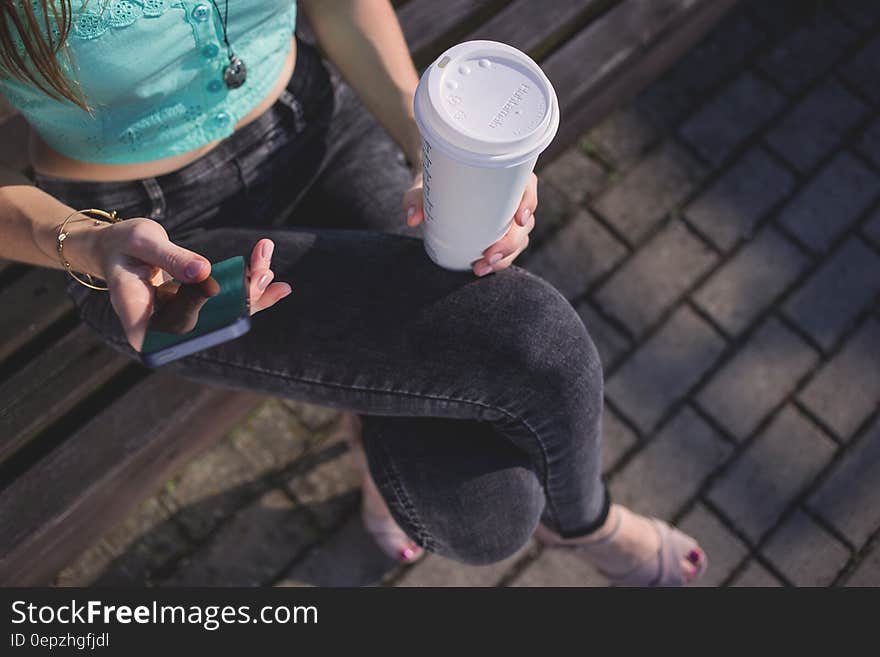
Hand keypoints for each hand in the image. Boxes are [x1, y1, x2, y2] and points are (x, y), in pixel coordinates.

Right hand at [67, 217, 291, 350]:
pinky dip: (246, 285)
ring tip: (266, 258)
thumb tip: (204, 272)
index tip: (240, 303)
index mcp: (140, 317)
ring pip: (224, 314)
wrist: (117, 247)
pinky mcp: (195, 307)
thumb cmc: (122, 244)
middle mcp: (164, 326)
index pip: (178, 334)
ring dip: (251, 289)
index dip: (213, 326)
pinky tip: (266, 268)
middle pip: (210, 325)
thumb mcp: (142, 242)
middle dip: (243, 300)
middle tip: (263, 272)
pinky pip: (226, 303)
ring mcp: (181, 318)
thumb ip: (171, 258)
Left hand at [402, 171, 538, 275]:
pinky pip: (509, 249)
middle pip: (524, 221)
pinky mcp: (501, 234)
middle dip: (511, 242)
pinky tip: (483, 268)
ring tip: (481, 267)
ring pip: (520, 239)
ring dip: (505, 257)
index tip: (519, 219)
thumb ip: (416, 198)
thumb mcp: (424, 187)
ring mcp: (508, 218)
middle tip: (490, 256)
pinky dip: (499, 261)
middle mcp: (510, 197)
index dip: (529, 202)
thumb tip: (413, 218)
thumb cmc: (434, 183)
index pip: (527, 186)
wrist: (433, 191)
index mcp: (502, 177)